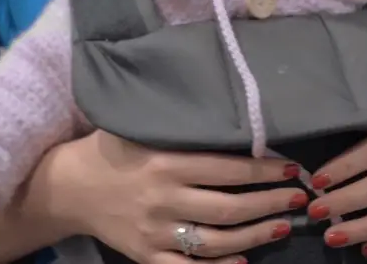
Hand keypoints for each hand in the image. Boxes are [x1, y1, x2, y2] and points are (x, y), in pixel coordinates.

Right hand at [43, 130, 304, 263]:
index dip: (264, 172)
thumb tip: (233, 116)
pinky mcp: (144, 256)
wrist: (67, 187)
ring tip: (282, 226)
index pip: (228, 170)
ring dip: (255, 235)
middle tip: (299, 198)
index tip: (292, 169)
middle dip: (270, 204)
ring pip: (215, 242)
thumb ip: (183, 127)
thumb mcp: (143, 127)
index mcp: (166, 163)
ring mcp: (154, 232)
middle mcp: (163, 199)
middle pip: (229, 208)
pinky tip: (244, 262)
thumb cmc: (113, 149)